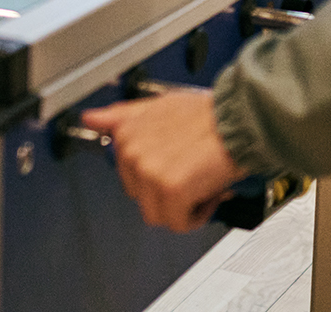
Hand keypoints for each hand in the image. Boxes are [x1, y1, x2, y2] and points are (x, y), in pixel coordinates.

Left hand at [80, 89, 244, 232]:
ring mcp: (149, 172)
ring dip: (182, 206)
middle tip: (191, 172)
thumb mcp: (159, 105)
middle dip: (168, 192)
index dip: (157, 175)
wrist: (239, 118)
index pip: (129, 176)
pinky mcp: (170, 190)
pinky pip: (178, 223)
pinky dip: (197, 216)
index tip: (174, 166)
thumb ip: (122, 116)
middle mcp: (132, 152)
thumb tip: (91, 119)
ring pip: (158, 214)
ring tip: (200, 181)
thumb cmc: (208, 114)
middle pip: (141, 197)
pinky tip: (207, 192)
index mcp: (125, 133)